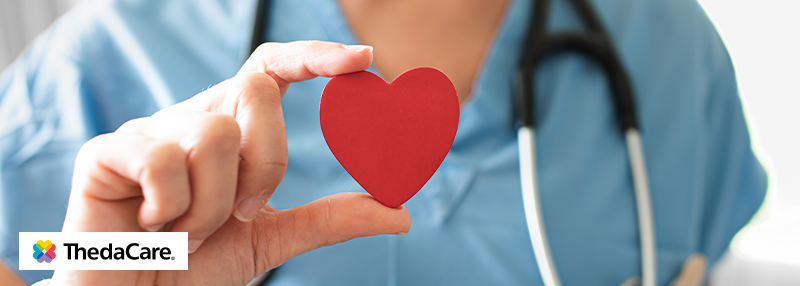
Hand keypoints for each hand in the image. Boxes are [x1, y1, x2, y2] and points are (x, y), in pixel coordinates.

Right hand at [51, 41, 409, 285]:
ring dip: (214, 205)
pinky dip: (172, 210)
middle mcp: (192, 120)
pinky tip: (155, 229)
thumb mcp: (271, 240)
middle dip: (266, 161)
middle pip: (256, 90)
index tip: (364, 60)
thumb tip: (400, 213)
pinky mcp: (106, 153)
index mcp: (229, 131)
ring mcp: (148, 132)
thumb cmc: (194, 267)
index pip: (271, 71)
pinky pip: (163, 160)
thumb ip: (329, 221)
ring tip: (188, 231)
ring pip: (215, 134)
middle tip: (243, 212)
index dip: (314, 57)